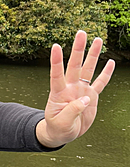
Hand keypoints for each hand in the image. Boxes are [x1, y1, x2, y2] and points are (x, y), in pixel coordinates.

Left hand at [36, 30, 115, 147]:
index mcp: (59, 93)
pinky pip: (100, 83)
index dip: (56, 61)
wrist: (64, 133)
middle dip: (78, 49)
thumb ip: (72, 111)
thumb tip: (86, 99)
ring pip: (88, 70)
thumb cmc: (58, 128)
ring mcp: (81, 90)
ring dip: (93, 55)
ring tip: (97, 40)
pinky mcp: (91, 96)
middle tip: (81, 32)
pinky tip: (110, 62)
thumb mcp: (61, 123)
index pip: (56, 74)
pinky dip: (105, 73)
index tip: (56, 46)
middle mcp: (70, 88)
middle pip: (75, 66)